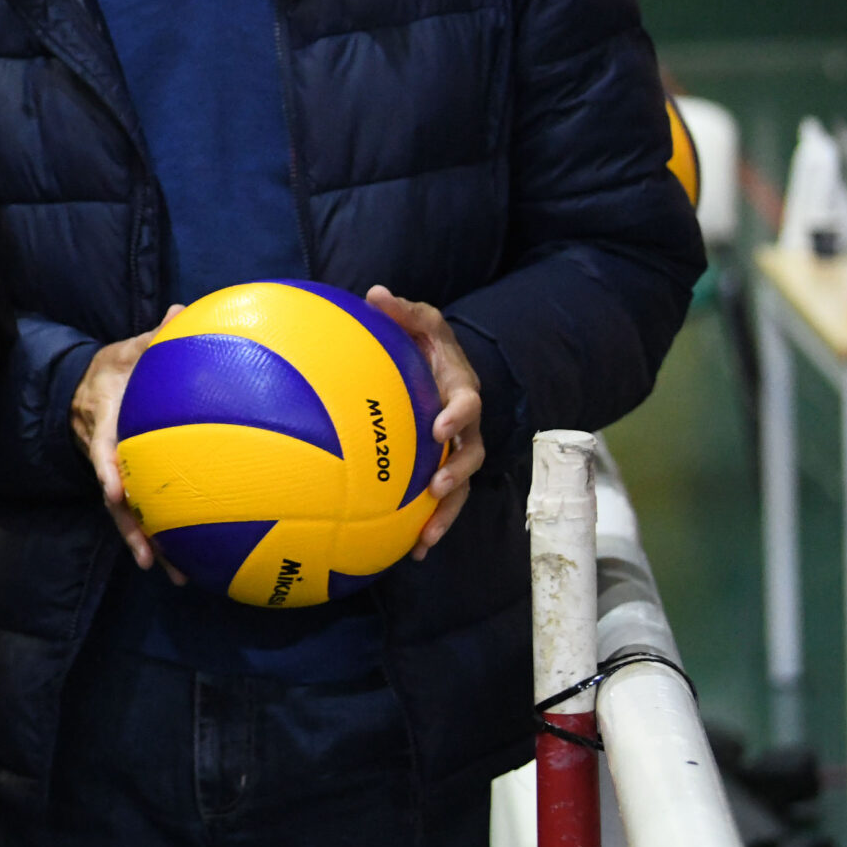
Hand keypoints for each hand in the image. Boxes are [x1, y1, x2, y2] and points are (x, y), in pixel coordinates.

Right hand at [69, 306, 188, 581]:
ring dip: (148, 545)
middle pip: (114, 500)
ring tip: (173, 576)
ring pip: (128, 516)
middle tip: (151, 558)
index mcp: (103, 422)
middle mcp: (106, 456)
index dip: (105, 470)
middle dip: (131, 530)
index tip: (114, 492)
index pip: (100, 449)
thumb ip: (153, 337)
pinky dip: (163, 535)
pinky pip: (147, 511)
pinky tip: (189, 560)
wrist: (84, 389)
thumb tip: (181, 309)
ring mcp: (116, 474)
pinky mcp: (131, 482)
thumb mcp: (127, 349)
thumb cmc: (112, 369)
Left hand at [364, 287, 485, 558]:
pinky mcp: (442, 473)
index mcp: (461, 390)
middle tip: (437, 488)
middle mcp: (465, 428)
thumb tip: (375, 293)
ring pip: (459, 489)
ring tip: (425, 538)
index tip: (441, 428)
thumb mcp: (420, 322)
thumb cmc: (426, 344)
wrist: (439, 368)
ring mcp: (456, 454)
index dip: (458, 417)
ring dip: (445, 514)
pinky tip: (411, 553)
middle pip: (471, 456)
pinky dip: (428, 528)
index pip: (467, 404)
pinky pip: (440, 505)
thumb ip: (402, 311)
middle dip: (457, 475)